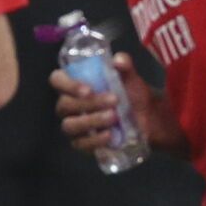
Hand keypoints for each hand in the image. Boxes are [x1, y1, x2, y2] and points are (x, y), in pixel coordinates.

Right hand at [51, 53, 184, 153]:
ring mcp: (74, 125)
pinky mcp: (83, 143)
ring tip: (113, 117)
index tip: (88, 89)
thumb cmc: (132, 92)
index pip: (57, 80)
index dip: (68, 84)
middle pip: (64, 105)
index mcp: (75, 83)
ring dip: (92, 121)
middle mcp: (69, 104)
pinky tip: (109, 135)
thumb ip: (125, 65)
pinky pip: (81, 144)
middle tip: (114, 100)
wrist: (148, 117)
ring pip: (70, 125)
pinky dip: (95, 140)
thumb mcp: (130, 77)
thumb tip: (119, 60)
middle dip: (89, 103)